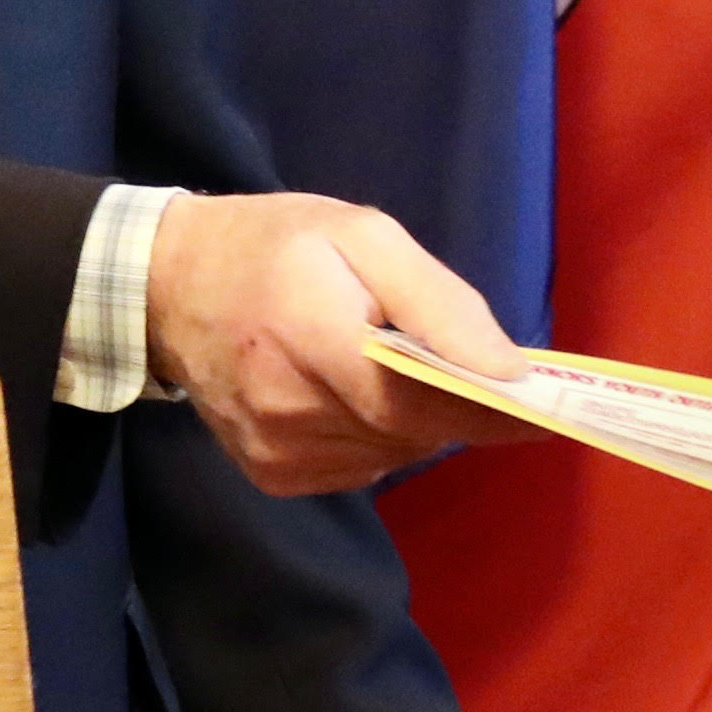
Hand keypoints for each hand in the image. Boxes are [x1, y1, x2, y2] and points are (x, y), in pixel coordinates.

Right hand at [146, 193, 517, 495]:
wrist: (168, 286)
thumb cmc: (276, 246)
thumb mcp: (363, 235)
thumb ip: (438, 302)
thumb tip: (508, 369)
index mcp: (309, 331)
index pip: (417, 397)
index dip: (487, 411)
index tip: (544, 410)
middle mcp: (286, 406)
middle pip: (412, 431)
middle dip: (451, 403)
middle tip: (460, 362)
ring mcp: (274, 450)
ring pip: (392, 454)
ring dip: (413, 420)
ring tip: (390, 366)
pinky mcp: (270, 476)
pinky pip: (360, 469)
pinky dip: (377, 438)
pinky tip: (354, 395)